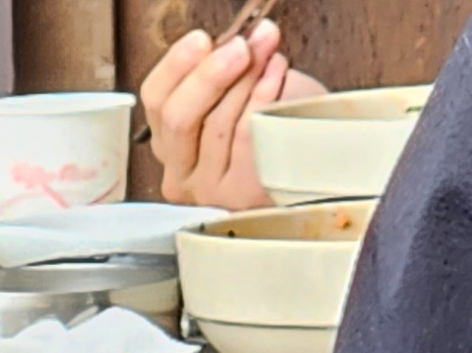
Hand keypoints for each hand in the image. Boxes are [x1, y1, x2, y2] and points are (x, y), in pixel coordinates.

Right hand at [141, 20, 326, 209]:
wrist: (315, 160)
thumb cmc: (276, 127)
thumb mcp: (240, 91)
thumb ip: (224, 72)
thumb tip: (231, 42)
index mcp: (172, 143)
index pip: (155, 102)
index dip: (175, 67)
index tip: (202, 40)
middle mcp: (182, 174)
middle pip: (177, 118)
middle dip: (208, 74)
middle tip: (239, 47)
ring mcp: (209, 190)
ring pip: (215, 124)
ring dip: (246, 78)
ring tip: (269, 54)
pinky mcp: (240, 193)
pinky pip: (245, 136)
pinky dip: (263, 97)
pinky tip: (276, 75)